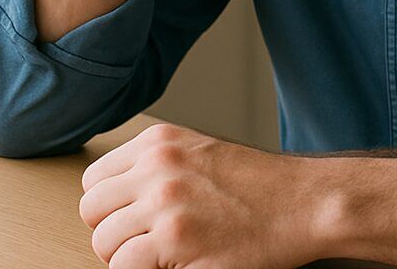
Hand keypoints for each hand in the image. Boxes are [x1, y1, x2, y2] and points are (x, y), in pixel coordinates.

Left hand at [79, 122, 321, 268]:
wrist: (304, 202)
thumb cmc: (258, 185)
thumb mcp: (200, 154)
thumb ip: (158, 168)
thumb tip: (116, 202)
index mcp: (160, 141)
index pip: (95, 180)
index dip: (111, 208)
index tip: (132, 220)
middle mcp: (158, 166)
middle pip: (92, 210)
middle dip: (113, 233)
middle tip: (145, 244)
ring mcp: (166, 203)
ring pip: (104, 243)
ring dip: (127, 259)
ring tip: (163, 256)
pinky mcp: (177, 241)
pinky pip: (124, 268)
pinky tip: (174, 266)